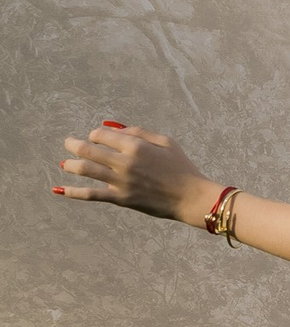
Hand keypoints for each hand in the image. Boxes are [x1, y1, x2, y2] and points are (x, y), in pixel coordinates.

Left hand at [56, 123, 219, 222]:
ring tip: (64, 164)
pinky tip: (59, 189)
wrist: (192, 197)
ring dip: (69, 165)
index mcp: (136, 146)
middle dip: (73, 145)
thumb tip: (111, 128)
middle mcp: (125, 162)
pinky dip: (73, 192)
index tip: (98, 139)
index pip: (101, 135)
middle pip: (87, 150)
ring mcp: (121, 181)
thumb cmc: (182, 167)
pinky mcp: (121, 198)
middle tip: (68, 144)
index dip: (95, 135)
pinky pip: (91, 195)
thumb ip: (138, 132)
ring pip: (85, 170)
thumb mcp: (165, 142)